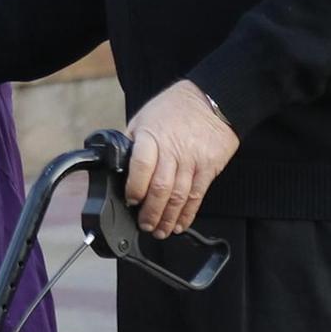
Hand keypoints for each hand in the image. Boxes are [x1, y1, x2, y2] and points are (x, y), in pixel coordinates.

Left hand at [124, 80, 238, 237]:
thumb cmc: (175, 108)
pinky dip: (187, 214)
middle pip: (160, 188)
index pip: (140, 167)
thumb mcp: (144, 117)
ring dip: (167, 218)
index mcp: (151, 136)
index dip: (134, 188)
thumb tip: (118, 164)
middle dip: (150, 213)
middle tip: (144, 225)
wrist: (212, 100)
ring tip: (160, 231)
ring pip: (178, 197)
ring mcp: (192, 161)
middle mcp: (172, 150)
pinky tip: (179, 223)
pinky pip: (196, 196)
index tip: (131, 201)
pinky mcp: (208, 169)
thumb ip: (132, 142)